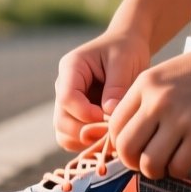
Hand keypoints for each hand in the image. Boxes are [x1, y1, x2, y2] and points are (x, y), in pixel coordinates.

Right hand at [54, 28, 150, 150]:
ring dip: (87, 142)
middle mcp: (64, 88)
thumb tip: (108, 113)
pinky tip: (111, 140)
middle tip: (113, 134)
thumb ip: (116, 87)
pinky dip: (91, 145)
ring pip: (65, 134)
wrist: (128, 47)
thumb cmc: (127, 49)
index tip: (109, 117)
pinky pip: (76, 139)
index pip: (66, 98)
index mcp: (71, 68)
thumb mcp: (124, 61)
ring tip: (113, 138)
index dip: (86, 114)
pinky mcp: (78, 117)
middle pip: (61, 121)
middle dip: (86, 132)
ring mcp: (69, 104)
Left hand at [108, 37, 190, 180]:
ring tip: (167, 166)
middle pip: (126, 148)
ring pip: (150, 162)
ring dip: (156, 171)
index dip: (120, 145)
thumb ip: (147, 99)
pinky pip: (179, 166)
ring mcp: (180, 118)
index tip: (134, 150)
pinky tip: (186, 162)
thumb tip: (133, 134)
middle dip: (133, 163)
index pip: (114, 126)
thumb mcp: (167, 74)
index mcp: (144, 85)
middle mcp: (157, 101)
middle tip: (147, 164)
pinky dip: (179, 171)